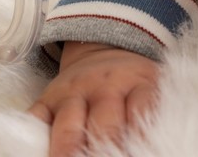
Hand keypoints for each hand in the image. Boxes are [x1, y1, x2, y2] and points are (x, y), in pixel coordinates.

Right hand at [29, 42, 159, 156]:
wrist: (104, 50)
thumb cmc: (131, 85)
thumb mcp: (149, 90)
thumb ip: (152, 115)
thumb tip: (164, 146)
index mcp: (137, 84)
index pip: (141, 111)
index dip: (140, 139)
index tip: (138, 155)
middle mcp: (105, 86)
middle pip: (105, 124)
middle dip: (102, 153)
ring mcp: (72, 91)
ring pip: (68, 124)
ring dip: (68, 152)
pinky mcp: (46, 98)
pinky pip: (35, 119)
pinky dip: (33, 140)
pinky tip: (37, 152)